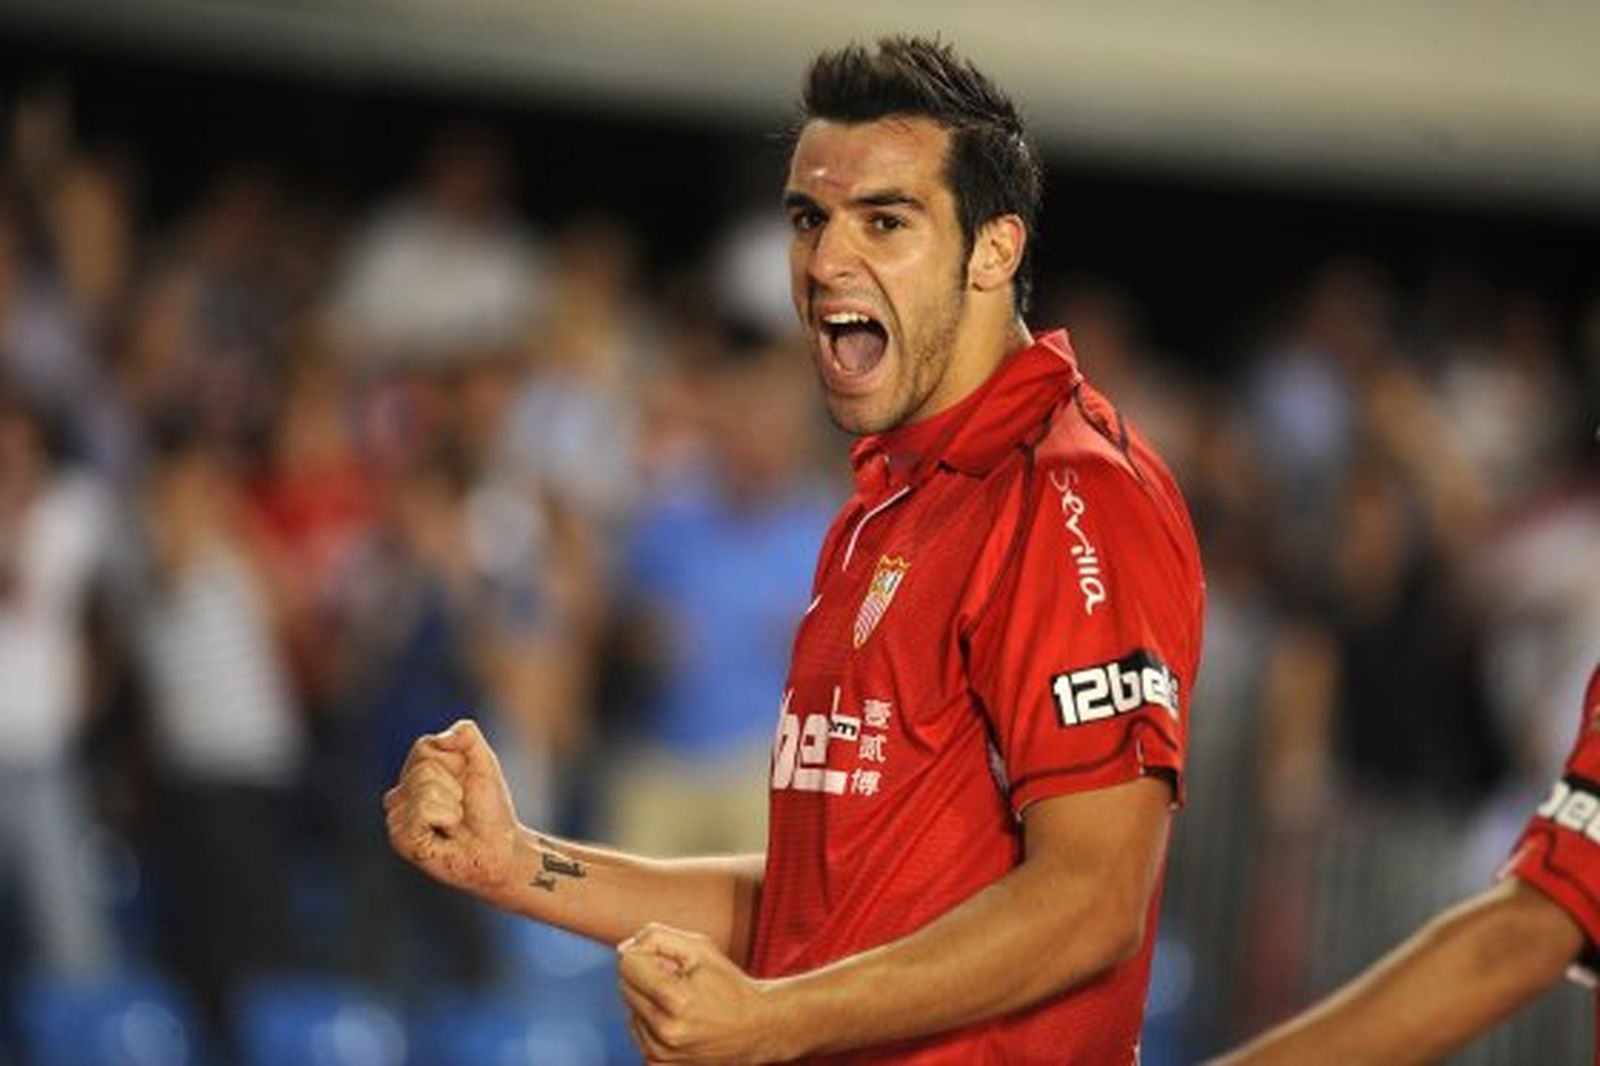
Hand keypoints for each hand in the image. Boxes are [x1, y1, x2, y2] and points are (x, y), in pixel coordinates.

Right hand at [383, 719, 518, 897]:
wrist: (501, 847)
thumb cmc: (489, 809)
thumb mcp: (484, 762)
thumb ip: (466, 735)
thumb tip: (442, 736)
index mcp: (415, 773)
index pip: (423, 746)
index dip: (455, 761)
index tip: (465, 782)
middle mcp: (401, 794)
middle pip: (423, 768)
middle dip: (454, 785)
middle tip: (461, 807)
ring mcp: (398, 818)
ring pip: (422, 789)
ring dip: (452, 804)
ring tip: (455, 822)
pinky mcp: (401, 840)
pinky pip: (421, 811)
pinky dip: (445, 817)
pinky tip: (446, 833)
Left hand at [618, 924, 798, 1063]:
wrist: (755, 1029)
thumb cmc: (729, 986)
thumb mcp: (700, 947)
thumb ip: (657, 937)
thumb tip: (623, 949)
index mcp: (676, 1000)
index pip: (628, 964)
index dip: (648, 954)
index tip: (671, 962)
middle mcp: (665, 1032)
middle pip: (625, 985)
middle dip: (647, 975)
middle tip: (679, 981)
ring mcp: (660, 1053)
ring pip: (630, 1008)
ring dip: (648, 1000)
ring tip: (682, 1003)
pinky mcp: (657, 1064)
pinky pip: (637, 1030)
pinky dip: (651, 1021)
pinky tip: (678, 1020)